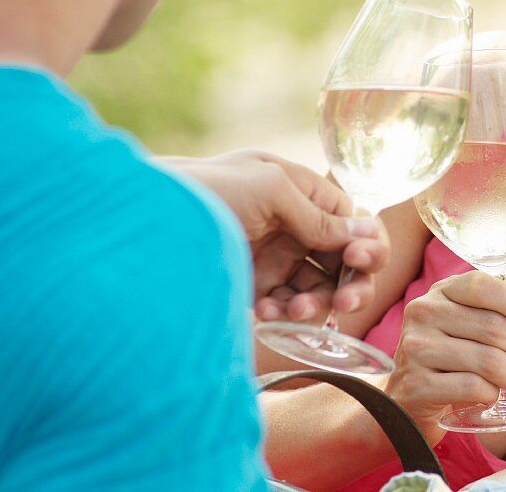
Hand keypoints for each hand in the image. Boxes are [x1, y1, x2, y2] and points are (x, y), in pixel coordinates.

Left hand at [158, 150, 389, 320]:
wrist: (137, 226)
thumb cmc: (203, 192)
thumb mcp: (268, 190)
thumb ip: (318, 213)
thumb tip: (368, 230)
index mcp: (298, 192)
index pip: (351, 220)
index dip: (365, 242)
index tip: (359, 260)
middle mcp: (290, 225)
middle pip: (341, 261)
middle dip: (348, 283)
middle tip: (344, 304)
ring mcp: (271, 258)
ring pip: (317, 288)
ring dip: (315, 303)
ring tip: (293, 311)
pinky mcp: (250, 288)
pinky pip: (285, 307)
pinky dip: (284, 315)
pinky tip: (267, 314)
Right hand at [384, 268, 505, 443]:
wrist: (407, 400)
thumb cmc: (449, 357)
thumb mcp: (471, 323)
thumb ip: (498, 300)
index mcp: (441, 292)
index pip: (483, 285)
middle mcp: (423, 313)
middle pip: (492, 327)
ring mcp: (416, 348)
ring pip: (487, 360)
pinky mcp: (416, 384)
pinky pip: (471, 387)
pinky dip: (493, 394)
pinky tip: (497, 398)